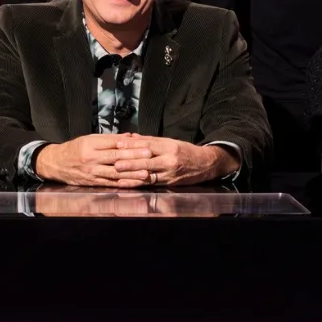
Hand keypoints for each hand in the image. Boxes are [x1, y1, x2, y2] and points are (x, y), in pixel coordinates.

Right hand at [33, 134, 153, 186]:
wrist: (56, 163)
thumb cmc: (74, 149)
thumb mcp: (89, 139)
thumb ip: (110, 139)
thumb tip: (129, 137)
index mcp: (91, 144)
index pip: (114, 143)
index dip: (130, 144)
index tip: (144, 144)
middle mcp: (91, 158)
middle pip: (116, 157)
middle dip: (134, 157)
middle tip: (149, 155)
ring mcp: (92, 171)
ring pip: (115, 172)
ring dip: (132, 173)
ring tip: (146, 173)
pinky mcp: (92, 182)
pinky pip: (110, 183)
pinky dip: (122, 184)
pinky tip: (133, 184)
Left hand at [112, 135, 237, 185]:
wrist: (206, 164)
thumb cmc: (186, 151)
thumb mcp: (170, 142)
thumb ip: (150, 141)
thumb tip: (131, 137)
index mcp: (169, 146)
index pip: (148, 145)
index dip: (132, 145)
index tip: (119, 144)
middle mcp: (169, 159)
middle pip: (147, 160)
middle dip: (130, 161)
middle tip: (115, 161)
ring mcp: (169, 173)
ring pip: (148, 173)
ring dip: (131, 174)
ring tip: (118, 173)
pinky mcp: (169, 183)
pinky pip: (151, 183)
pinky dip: (138, 183)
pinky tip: (128, 184)